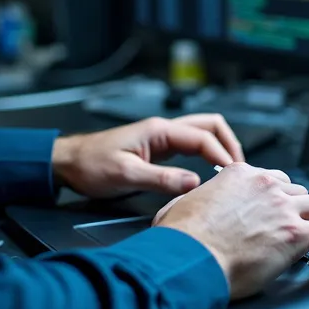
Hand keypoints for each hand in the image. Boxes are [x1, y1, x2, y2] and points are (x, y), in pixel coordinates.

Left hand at [51, 114, 244, 199]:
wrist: (70, 163)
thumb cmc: (91, 165)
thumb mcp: (126, 175)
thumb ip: (161, 179)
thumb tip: (195, 183)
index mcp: (159, 130)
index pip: (202, 138)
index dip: (222, 155)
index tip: (232, 175)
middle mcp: (163, 130)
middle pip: (209, 126)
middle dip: (229, 144)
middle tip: (238, 169)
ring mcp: (162, 138)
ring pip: (202, 133)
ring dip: (219, 148)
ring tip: (229, 171)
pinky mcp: (158, 149)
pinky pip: (190, 146)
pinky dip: (206, 155)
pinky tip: (208, 173)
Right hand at [153, 163, 308, 299]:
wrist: (190, 258)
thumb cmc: (181, 239)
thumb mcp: (180, 206)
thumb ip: (193, 199)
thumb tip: (188, 204)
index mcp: (240, 175)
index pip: (270, 178)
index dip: (277, 194)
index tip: (280, 205)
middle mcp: (266, 185)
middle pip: (297, 190)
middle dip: (301, 205)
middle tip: (304, 220)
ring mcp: (284, 208)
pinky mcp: (297, 234)